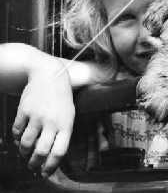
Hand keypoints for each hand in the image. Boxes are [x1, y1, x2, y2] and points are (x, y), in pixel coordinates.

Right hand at [12, 57, 74, 177]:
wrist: (49, 74)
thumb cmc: (61, 99)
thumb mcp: (69, 114)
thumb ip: (62, 134)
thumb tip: (51, 157)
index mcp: (66, 124)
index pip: (59, 152)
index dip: (51, 166)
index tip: (45, 173)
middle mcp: (52, 121)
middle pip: (41, 152)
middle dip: (34, 163)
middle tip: (32, 165)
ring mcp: (37, 115)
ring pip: (26, 144)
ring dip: (24, 152)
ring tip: (26, 151)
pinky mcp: (24, 110)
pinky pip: (17, 132)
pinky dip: (17, 137)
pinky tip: (21, 136)